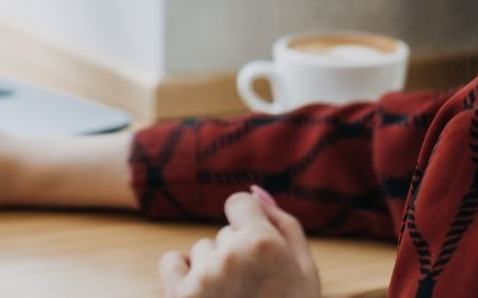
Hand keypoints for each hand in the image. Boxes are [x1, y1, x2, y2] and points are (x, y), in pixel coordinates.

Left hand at [159, 187, 320, 297]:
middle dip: (236, 254)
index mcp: (264, 244)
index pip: (239, 202)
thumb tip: (255, 190)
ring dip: (212, 269)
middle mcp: (230, 255)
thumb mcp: (305, 270)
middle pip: (224, 233)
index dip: (249, 224)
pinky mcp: (181, 296)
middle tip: (255, 290)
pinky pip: (172, 261)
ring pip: (202, 249)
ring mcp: (203, 277)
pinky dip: (182, 274)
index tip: (257, 250)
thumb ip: (284, 224)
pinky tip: (204, 295)